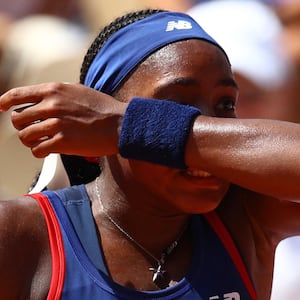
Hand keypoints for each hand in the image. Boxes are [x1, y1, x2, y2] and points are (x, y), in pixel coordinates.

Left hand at [0, 82, 126, 157]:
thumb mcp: (78, 91)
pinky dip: (39, 151)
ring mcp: (56, 124)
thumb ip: (57, 94)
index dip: (4, 102)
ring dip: (30, 140)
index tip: (1, 108)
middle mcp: (51, 105)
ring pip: (25, 135)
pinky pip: (37, 149)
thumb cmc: (102, 108)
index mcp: (53, 90)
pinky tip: (47, 150)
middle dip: (22, 126)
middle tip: (32, 130)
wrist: (119, 124)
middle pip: (17, 118)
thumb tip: (41, 100)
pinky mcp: (62, 142)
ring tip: (40, 141)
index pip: (17, 94)